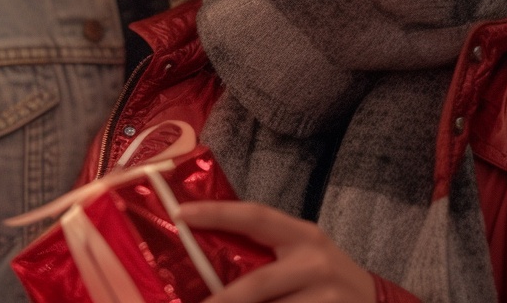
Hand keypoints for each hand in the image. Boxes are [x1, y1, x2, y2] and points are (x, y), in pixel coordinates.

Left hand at [177, 200, 375, 302]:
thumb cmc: (325, 276)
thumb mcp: (302, 252)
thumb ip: (266, 250)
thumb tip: (205, 258)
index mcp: (302, 235)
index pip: (255, 217)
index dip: (217, 213)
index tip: (180, 213)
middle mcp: (314, 263)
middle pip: (256, 284)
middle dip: (221, 299)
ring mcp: (325, 296)